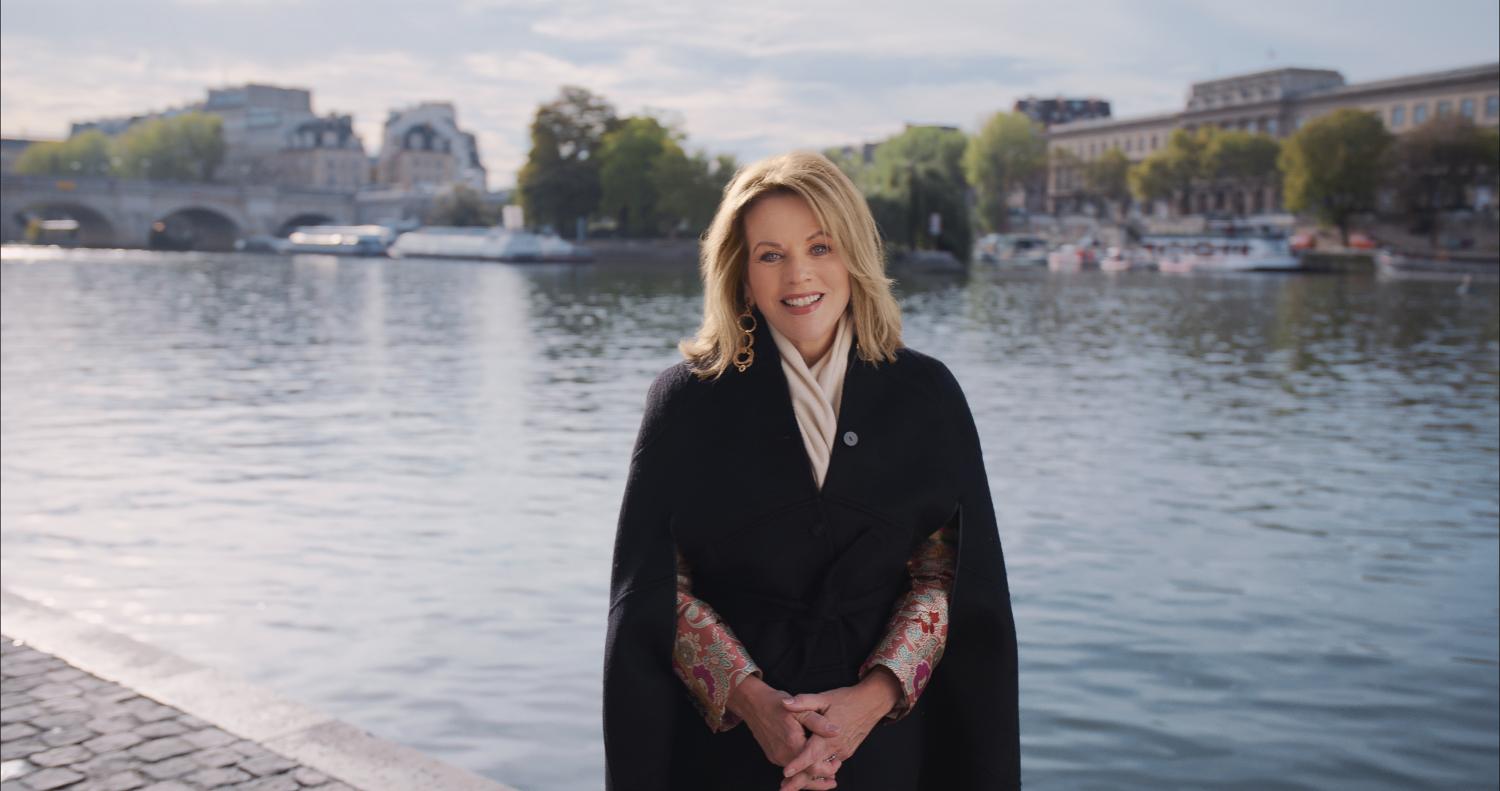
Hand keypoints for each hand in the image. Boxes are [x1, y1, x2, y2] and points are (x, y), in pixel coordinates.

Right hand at [726, 675, 840, 767]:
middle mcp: (783, 754)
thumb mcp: (800, 708)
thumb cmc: (777, 703)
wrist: (753, 703)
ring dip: (811, 776)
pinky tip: (810, 766)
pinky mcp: (773, 756)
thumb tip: (836, 731)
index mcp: (792, 743)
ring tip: (827, 778)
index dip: (827, 769)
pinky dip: (800, 771)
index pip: (813, 767)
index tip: (838, 764)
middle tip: (834, 779)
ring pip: (796, 774)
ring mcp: (776, 756)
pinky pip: (789, 767)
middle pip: (805, 776)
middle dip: (821, 778)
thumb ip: (818, 722)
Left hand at [777, 668, 901, 788]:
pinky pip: (831, 765)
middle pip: (816, 769)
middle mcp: (837, 748)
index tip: (786, 773)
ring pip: (824, 770)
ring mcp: (843, 753)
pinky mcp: (846, 753)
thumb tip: (785, 704)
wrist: (871, 703)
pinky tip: (809, 774)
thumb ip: (803, 702)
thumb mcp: (823, 698)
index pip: (811, 754)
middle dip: (799, 781)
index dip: (798, 764)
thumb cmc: (846, 699)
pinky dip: (820, 770)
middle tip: (783, 789)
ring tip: (791, 785)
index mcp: (829, 736)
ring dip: (809, 778)